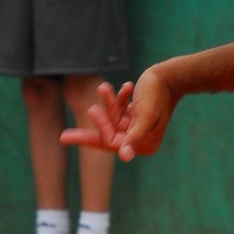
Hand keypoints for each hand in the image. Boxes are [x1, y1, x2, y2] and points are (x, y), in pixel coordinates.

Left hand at [60, 70, 176, 160]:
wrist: (171, 76)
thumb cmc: (158, 94)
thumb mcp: (145, 116)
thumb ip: (135, 137)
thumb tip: (125, 157)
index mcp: (144, 144)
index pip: (113, 143)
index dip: (101, 129)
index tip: (92, 111)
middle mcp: (139, 140)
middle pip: (108, 137)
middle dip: (91, 128)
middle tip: (63, 138)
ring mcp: (136, 127)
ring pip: (111, 119)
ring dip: (108, 102)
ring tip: (103, 87)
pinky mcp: (134, 115)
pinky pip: (118, 110)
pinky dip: (119, 98)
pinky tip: (127, 86)